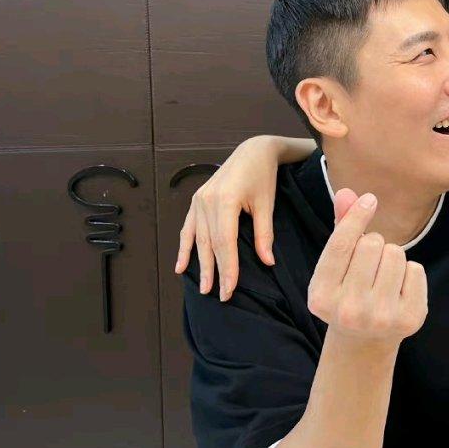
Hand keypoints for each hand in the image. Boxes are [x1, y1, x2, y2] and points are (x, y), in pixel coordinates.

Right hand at [175, 135, 282, 300]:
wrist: (252, 152)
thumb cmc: (263, 176)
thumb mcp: (266, 204)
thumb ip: (264, 234)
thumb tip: (267, 262)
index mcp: (225, 201)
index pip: (225, 243)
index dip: (227, 268)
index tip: (230, 290)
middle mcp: (207, 201)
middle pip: (209, 244)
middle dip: (214, 271)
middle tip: (219, 296)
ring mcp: (198, 200)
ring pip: (197, 239)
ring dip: (199, 265)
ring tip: (202, 287)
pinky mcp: (196, 200)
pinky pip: (188, 228)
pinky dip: (185, 247)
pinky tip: (180, 266)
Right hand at [307, 189, 427, 345]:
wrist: (365, 341)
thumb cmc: (347, 292)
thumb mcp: (335, 267)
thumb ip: (340, 229)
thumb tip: (347, 193)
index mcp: (321, 295)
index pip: (341, 245)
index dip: (356, 216)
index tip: (370, 199)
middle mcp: (348, 310)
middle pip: (372, 243)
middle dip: (373, 244)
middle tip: (368, 266)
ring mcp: (380, 317)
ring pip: (396, 253)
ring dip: (392, 258)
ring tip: (382, 278)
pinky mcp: (409, 319)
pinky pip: (416, 269)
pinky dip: (409, 273)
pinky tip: (397, 290)